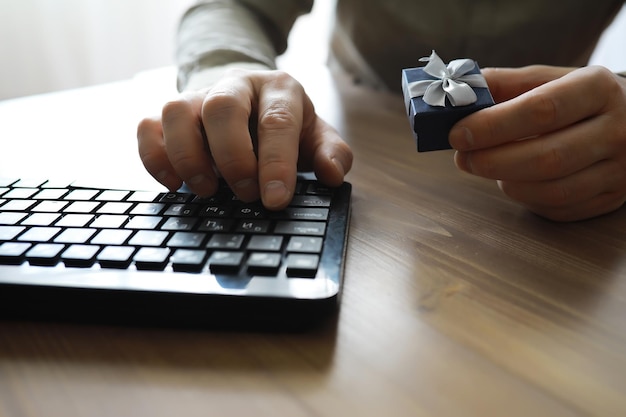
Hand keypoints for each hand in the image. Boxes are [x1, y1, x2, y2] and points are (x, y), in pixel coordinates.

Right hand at [137, 69, 352, 209]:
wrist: (248, 100)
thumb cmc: (282, 124)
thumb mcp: (315, 136)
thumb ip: (331, 153)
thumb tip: (332, 175)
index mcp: (279, 90)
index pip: (277, 121)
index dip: (276, 162)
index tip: (274, 199)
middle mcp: (236, 86)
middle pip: (223, 108)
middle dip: (232, 157)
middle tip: (244, 194)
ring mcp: (198, 97)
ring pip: (177, 112)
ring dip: (188, 157)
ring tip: (206, 191)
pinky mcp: (169, 114)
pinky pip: (148, 126)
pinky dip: (155, 157)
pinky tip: (174, 184)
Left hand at [449, 65, 625, 220]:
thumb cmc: (578, 99)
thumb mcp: (551, 79)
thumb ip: (506, 84)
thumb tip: (461, 93)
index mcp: (598, 88)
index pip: (541, 109)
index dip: (493, 126)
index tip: (458, 134)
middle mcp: (617, 130)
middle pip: (547, 157)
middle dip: (492, 161)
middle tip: (463, 158)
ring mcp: (619, 169)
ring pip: (553, 190)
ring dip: (508, 183)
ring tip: (488, 167)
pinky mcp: (611, 198)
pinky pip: (559, 209)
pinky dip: (527, 199)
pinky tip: (515, 182)